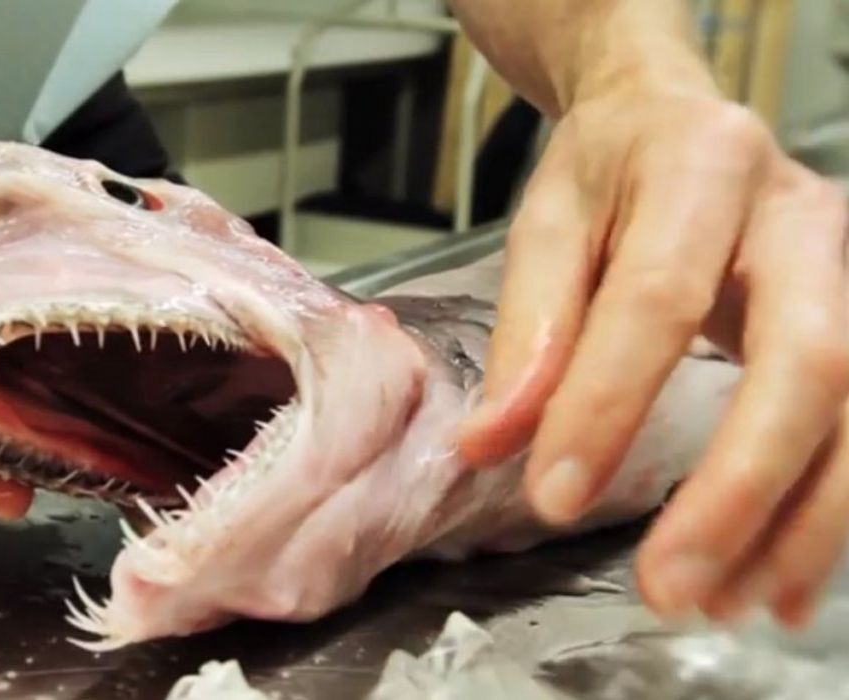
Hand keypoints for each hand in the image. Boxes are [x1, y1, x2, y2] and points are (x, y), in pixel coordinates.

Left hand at [458, 81, 848, 626]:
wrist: (679, 114)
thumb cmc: (609, 168)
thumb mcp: (549, 222)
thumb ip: (530, 329)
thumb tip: (492, 446)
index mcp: (702, 166)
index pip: (660, 298)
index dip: (607, 403)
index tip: (553, 495)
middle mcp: (804, 217)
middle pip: (810, 361)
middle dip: (742, 488)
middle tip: (669, 586)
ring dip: (800, 525)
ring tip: (724, 605)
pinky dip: (829, 516)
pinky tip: (780, 584)